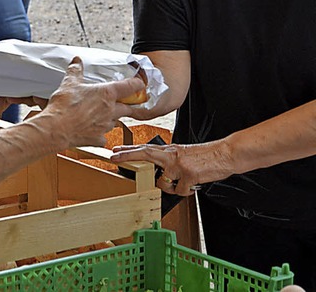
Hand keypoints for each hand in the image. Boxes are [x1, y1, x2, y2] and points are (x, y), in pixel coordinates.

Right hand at [41, 57, 141, 147]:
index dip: (138, 84)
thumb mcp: (69, 82)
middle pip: (128, 108)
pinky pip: (103, 136)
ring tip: (100, 114)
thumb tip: (76, 61)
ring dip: (111, 118)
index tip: (139, 84)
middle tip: (119, 102)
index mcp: (107, 94)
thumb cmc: (64, 105)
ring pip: (115, 122)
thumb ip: (75, 70)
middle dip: (126, 105)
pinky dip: (99, 133)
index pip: (131, 87)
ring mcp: (105, 126)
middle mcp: (110, 110)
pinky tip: (90, 130)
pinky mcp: (98, 138)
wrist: (56, 128)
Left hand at [110, 139, 232, 195]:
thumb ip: (169, 160)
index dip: (129, 150)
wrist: (225, 154)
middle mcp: (171, 156)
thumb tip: (159, 170)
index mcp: (170, 150)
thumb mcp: (183, 154)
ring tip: (183, 182)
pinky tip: (192, 185)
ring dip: (171, 187)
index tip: (116, 150)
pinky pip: (180, 191)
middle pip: (144, 154)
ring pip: (163, 183)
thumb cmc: (206, 156)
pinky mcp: (188, 175)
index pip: (145, 148)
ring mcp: (179, 165)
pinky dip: (186, 192)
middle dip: (127, 156)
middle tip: (114, 157)